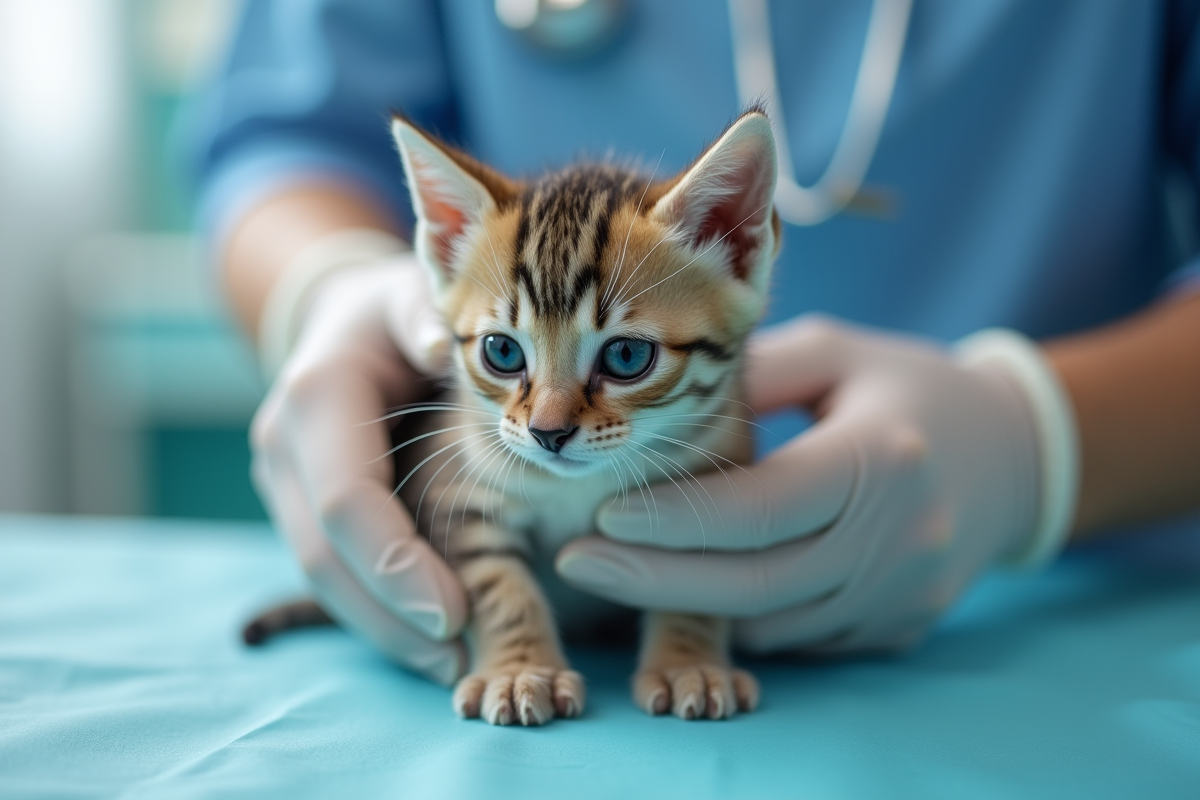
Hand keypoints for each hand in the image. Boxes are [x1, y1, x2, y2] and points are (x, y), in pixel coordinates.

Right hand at [251, 255, 467, 682]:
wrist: (345, 319)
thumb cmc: (399, 307)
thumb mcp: (416, 291)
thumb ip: (429, 313)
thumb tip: (442, 344)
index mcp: (317, 395)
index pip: (347, 501)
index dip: (396, 564)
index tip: (460, 614)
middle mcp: (284, 444)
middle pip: (325, 556)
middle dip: (390, 616)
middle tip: (461, 660)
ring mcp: (282, 480)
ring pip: (321, 577)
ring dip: (381, 629)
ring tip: (450, 664)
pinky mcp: (295, 505)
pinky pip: (329, 571)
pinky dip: (374, 610)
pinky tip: (423, 638)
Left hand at [557, 316, 1054, 654]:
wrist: (1014, 455)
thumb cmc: (909, 386)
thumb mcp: (836, 352)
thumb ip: (751, 371)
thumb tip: (659, 398)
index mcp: (880, 459)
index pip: (758, 509)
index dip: (672, 518)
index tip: (603, 511)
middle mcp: (899, 538)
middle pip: (754, 583)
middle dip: (652, 578)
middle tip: (576, 559)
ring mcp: (903, 592)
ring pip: (771, 621)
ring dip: (687, 601)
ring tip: (617, 567)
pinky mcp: (901, 624)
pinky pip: (801, 635)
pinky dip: (744, 613)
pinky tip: (698, 581)